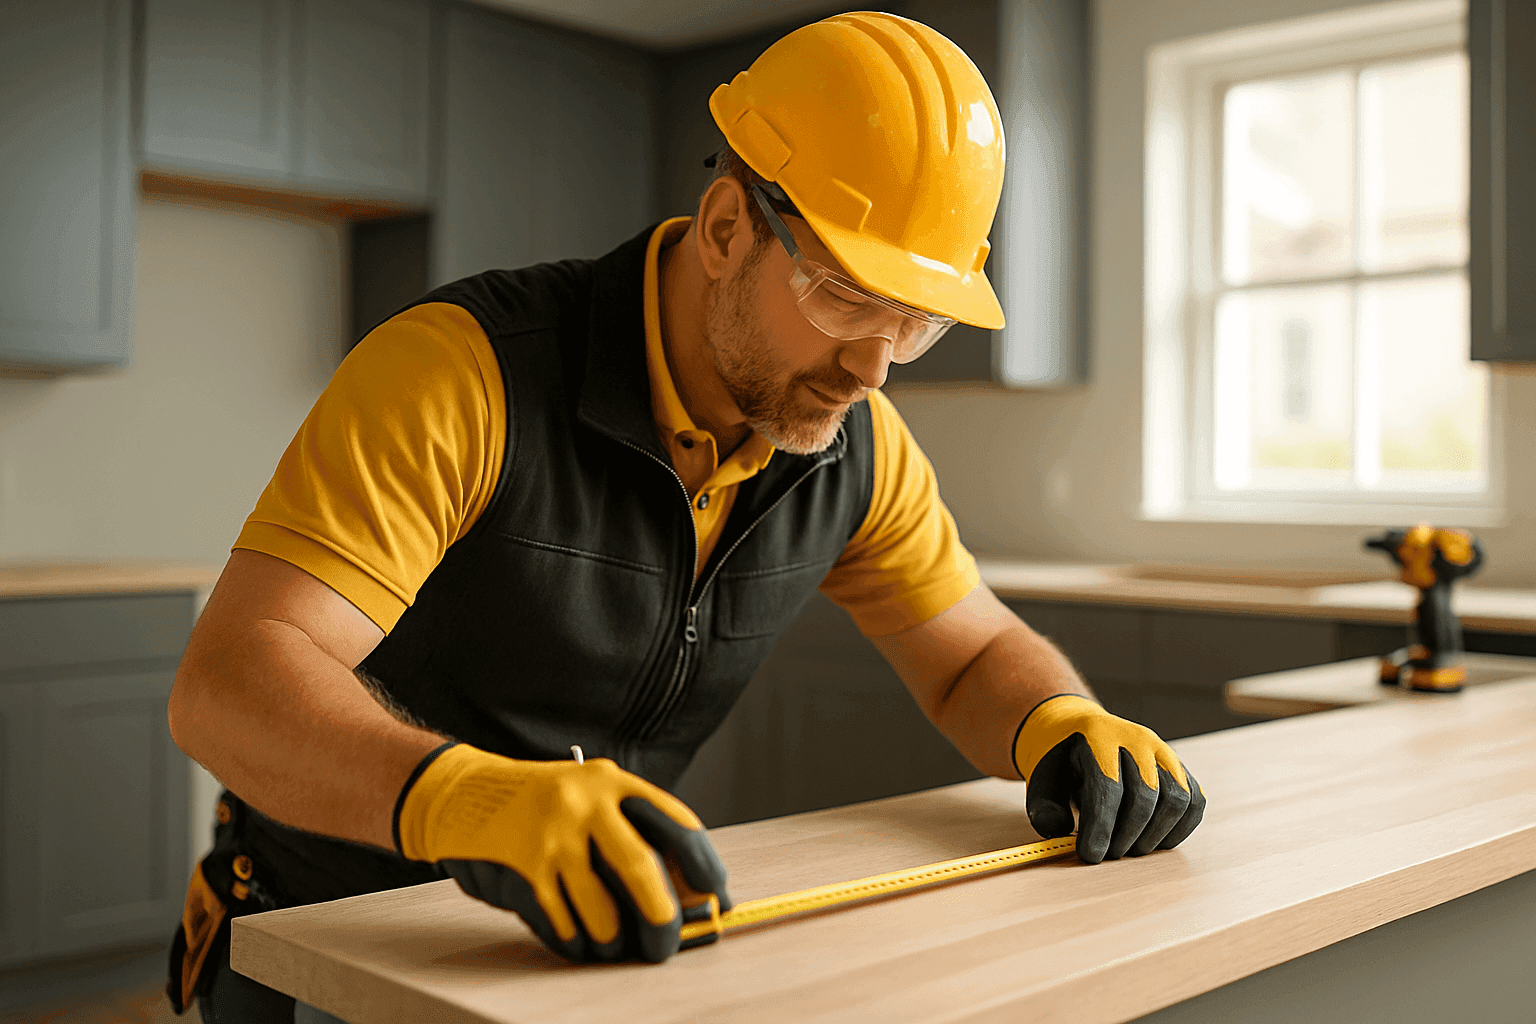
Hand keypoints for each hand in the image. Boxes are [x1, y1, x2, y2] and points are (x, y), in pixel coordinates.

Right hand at [394, 743, 730, 962]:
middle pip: (640, 866)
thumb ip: (634, 834)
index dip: (702, 863)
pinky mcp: (523, 864)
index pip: (675, 822)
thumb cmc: (544, 804)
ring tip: (614, 947)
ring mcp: (552, 833)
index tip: (715, 896)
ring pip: (598, 905)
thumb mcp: (593, 799)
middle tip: (667, 943)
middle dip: (661, 915)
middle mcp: (586, 802)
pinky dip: (575, 940)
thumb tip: (687, 893)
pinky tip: (579, 942)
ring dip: (612, 938)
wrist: (466, 791)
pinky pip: (561, 919)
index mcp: (614, 782)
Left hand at [1011, 695, 1204, 863]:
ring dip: (1154, 835)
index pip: (1107, 785)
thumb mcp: (1043, 781)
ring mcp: (1163, 752)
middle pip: (1144, 794)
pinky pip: (1194, 803)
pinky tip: (1153, 842)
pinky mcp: (1180, 769)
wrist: (1081, 735)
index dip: (1100, 826)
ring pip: (1176, 799)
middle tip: (1110, 855)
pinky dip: (1178, 830)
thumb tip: (1058, 829)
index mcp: (1097, 736)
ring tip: (1130, 850)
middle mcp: (1136, 738)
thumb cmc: (1062, 766)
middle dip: (1127, 834)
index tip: (1091, 855)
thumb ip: (1045, 808)